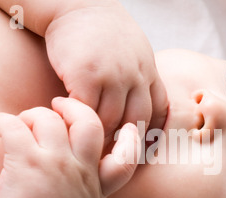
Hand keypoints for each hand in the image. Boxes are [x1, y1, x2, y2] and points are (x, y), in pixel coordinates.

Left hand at [0, 97, 140, 197]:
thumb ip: (90, 191)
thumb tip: (82, 172)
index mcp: (96, 184)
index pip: (125, 157)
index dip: (131, 140)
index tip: (127, 128)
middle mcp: (81, 170)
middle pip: (89, 122)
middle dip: (74, 107)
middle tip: (59, 105)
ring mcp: (56, 163)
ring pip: (49, 118)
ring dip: (33, 114)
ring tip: (22, 123)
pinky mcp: (28, 161)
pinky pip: (14, 126)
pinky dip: (1, 120)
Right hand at [45, 3, 167, 144]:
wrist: (77, 4)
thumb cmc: (103, 33)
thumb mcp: (134, 51)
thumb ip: (140, 77)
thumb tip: (137, 108)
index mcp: (148, 72)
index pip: (159, 111)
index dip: (150, 133)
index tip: (136, 149)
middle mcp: (136, 76)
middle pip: (136, 122)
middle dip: (123, 143)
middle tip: (107, 155)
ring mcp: (114, 76)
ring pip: (111, 122)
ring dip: (98, 136)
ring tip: (84, 141)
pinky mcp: (88, 76)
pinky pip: (86, 112)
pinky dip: (77, 121)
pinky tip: (66, 119)